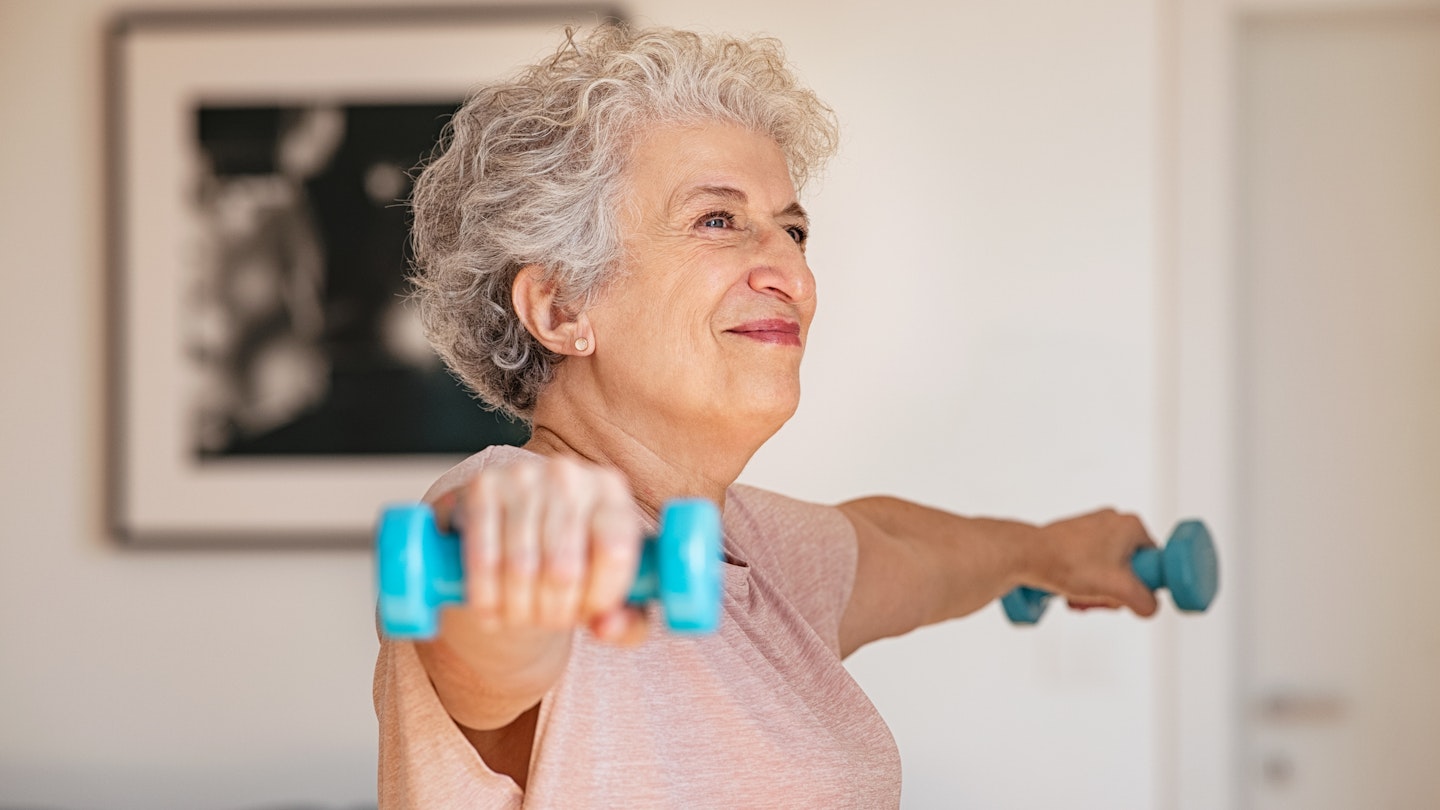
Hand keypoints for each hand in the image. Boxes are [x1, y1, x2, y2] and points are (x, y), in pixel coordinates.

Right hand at [429, 455, 648, 645]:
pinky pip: (483, 558)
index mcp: (611, 491)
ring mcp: (524, 476)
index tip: (589, 616)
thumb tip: (608, 627)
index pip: (614, 551)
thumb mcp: (610, 589)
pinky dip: (485, 596)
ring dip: (519, 610)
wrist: (513, 527)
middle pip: (565, 568)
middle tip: (549, 623)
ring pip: (521, 568)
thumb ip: (628, 620)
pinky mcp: (483, 487)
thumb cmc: (574, 563)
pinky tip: (490, 613)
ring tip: (522, 619)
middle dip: (555, 612)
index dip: (600, 596)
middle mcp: (570, 476)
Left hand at [1032, 509, 1158, 616]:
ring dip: (1098, 590)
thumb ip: (1145, 601)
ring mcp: (1093, 528)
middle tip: (1099, 597)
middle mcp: (1114, 521)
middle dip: (1115, 591)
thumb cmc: (1069, 563)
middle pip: (1130, 569)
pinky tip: (1071, 590)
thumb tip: (1148, 607)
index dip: (1141, 584)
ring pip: (1108, 570)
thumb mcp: (1119, 589)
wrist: (1027, 555)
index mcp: (1131, 525)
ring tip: (1081, 595)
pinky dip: (1084, 581)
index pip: (1153, 562)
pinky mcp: (1075, 538)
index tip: (1123, 592)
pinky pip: (1091, 565)